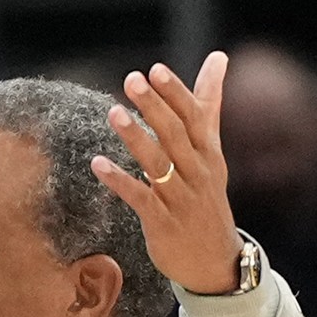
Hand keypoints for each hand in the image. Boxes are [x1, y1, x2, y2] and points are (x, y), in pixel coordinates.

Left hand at [90, 50, 242, 297]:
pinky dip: (119, 181)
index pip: (193, 116)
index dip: (175, 93)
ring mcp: (180, 199)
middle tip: (132, 80)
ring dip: (135, 138)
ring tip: (114, 113)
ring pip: (157, 163)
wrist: (214, 260)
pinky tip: (98, 164)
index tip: (156, 70)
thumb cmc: (207, 197)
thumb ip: (209, 104)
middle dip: (154, 106)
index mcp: (208, 152)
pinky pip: (139, 198)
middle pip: (174, 134)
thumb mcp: (212, 151)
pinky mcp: (162, 223)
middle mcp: (197, 172)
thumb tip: (218, 56)